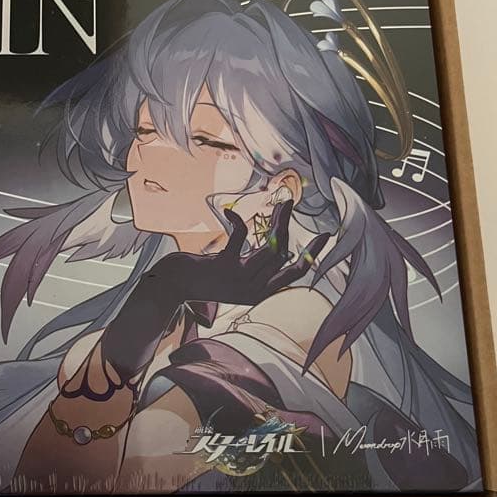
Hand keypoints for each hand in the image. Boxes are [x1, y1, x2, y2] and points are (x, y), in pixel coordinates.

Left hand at [148, 200, 328, 307]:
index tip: (324, 236)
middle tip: (290, 202)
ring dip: (276, 221)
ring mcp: (239, 280)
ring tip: (278, 202)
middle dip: (288, 226)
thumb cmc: (201, 278)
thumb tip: (280, 249)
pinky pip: (240, 239)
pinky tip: (230, 212)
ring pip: (269, 247)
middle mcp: (253, 290)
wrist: (172, 287)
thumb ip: (256, 268)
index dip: (311, 255)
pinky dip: (238, 222)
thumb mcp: (234, 277)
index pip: (294, 275)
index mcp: (259, 294)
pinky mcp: (223, 267)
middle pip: (282, 254)